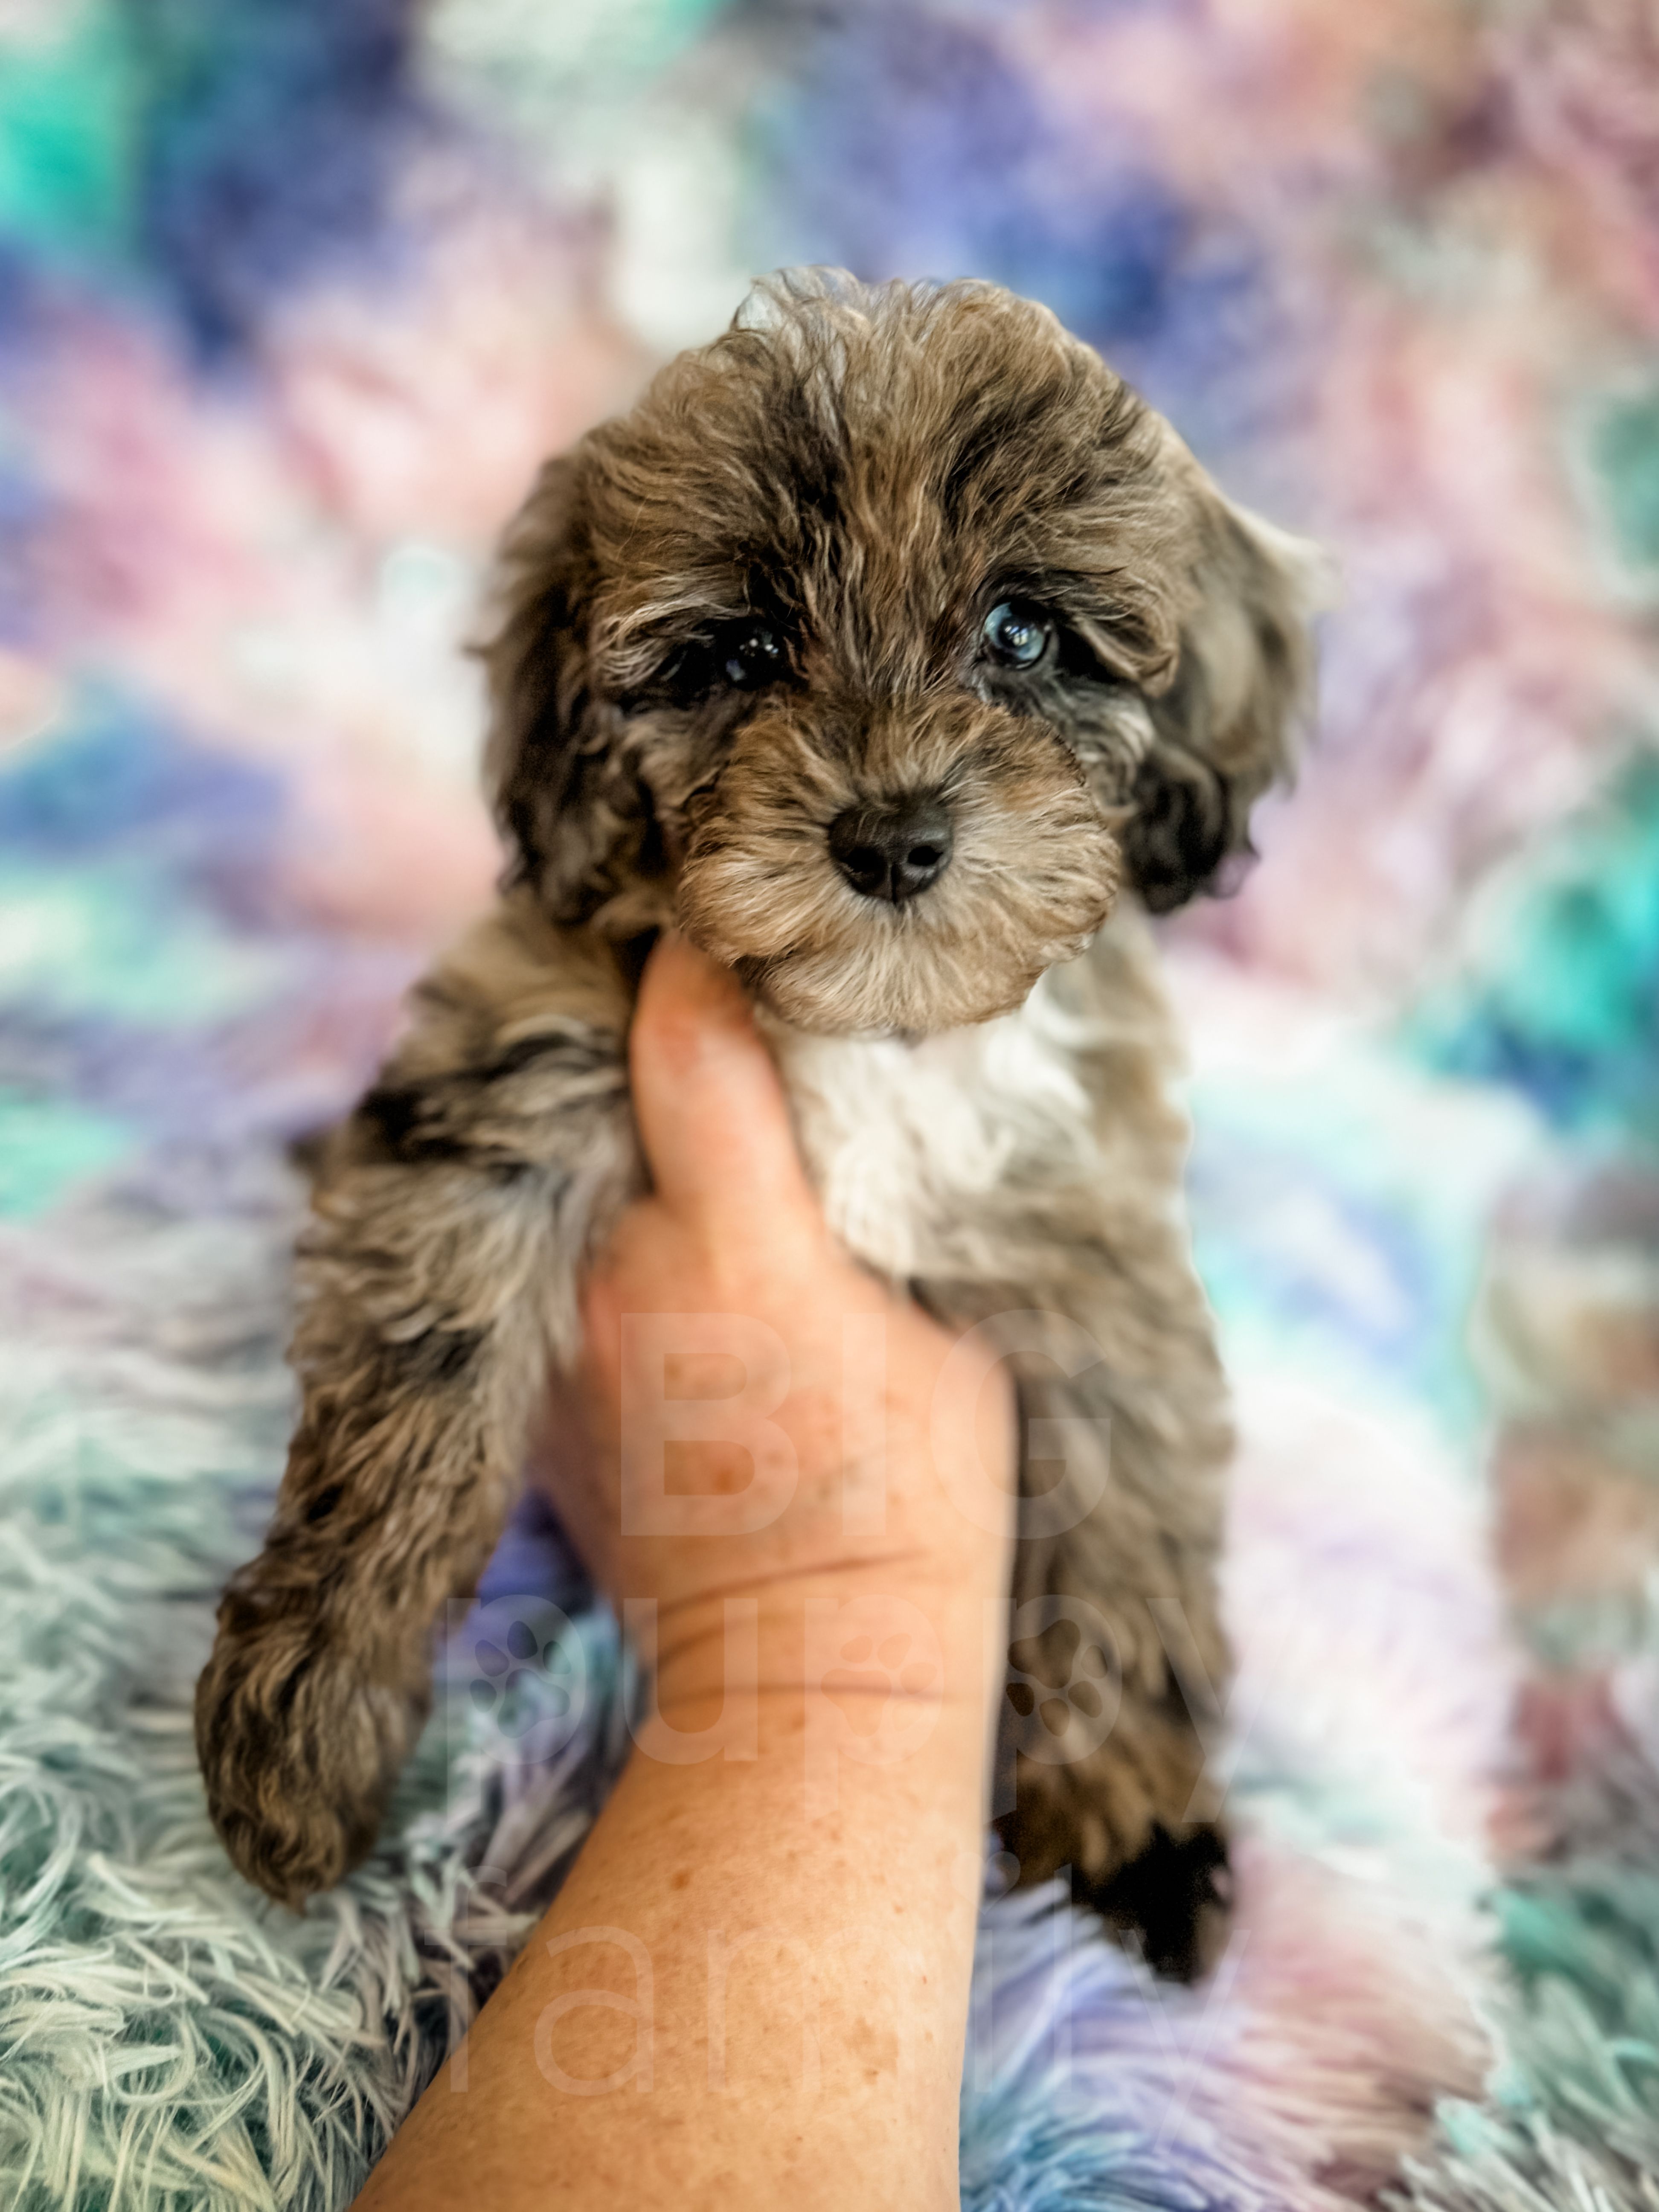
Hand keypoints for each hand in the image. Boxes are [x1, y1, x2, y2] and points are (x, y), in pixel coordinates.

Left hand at [538, 933, 1016, 1722]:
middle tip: (683, 954)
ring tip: (658, 1060)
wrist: (809, 1669)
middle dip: (634, 1011)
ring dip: (603, 1109)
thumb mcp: (957, 1329)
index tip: (721, 898)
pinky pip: (547, 1252)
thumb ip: (901, 1198)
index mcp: (745, 1247)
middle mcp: (623, 1274)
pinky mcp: (537, 1392)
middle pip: (595, 1079)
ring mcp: (564, 1337)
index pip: (687, 1038)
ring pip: (556, 1164)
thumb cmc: (919, 1501)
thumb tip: (881, 1096)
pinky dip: (585, 1209)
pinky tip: (641, 1203)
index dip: (699, 948)